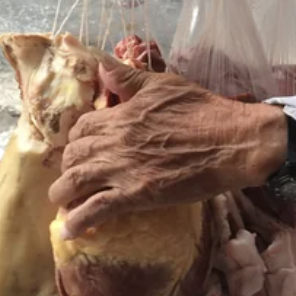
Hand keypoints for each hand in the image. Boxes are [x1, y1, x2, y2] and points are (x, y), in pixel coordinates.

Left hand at [50, 58, 287, 235]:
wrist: (232, 142)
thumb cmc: (203, 110)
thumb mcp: (163, 84)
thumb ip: (128, 77)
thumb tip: (100, 64)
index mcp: (120, 115)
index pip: (81, 127)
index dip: (77, 139)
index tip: (81, 148)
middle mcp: (114, 142)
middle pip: (73, 157)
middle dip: (68, 168)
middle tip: (73, 177)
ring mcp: (123, 170)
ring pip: (76, 184)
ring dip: (64, 195)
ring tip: (63, 204)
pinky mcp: (136, 195)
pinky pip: (96, 210)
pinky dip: (79, 221)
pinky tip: (72, 231)